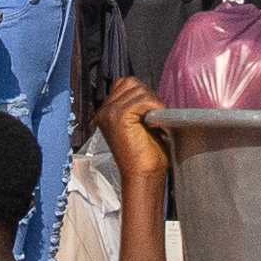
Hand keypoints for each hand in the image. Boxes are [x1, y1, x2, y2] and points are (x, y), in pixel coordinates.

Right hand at [89, 82, 169, 211]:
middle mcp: (105, 112)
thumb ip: (140, 107)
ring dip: (153, 103)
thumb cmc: (145, 157)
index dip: (143, 94)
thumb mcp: (140, 126)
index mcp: (107, 114)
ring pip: (139, 90)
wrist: (142, 177)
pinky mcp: (119, 117)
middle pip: (132, 84)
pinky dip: (155, 107)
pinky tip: (156, 122)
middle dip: (149, 97)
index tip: (152, 111)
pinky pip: (143, 100)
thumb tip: (151, 93)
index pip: (125, 85)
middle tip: (156, 117)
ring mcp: (110, 113)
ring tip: (155, 121)